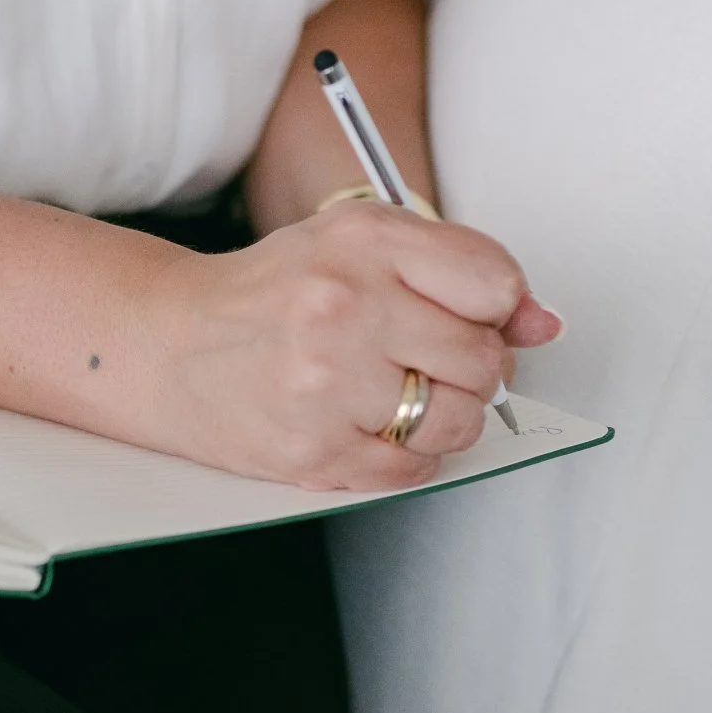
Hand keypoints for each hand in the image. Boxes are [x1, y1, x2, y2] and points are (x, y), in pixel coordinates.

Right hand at [138, 202, 564, 489]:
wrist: (167, 343)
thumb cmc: (274, 293)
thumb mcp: (359, 247)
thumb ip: (458, 270)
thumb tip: (545, 324)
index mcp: (364, 241)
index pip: (495, 284)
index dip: (495, 310)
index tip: (466, 317)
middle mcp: (345, 305)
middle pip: (484, 359)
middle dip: (471, 369)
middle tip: (424, 361)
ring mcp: (327, 382)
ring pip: (459, 421)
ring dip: (445, 418)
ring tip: (399, 398)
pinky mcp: (312, 449)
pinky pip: (413, 471)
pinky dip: (408, 459)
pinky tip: (372, 429)